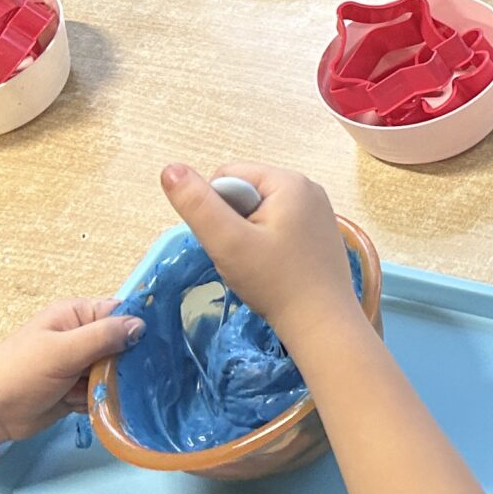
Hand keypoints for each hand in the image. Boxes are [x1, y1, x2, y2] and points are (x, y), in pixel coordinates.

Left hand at [0, 298, 144, 440]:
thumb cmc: (22, 374)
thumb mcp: (62, 351)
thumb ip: (103, 336)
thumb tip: (141, 325)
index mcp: (75, 315)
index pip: (119, 313)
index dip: (138, 327)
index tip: (157, 345)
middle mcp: (80, 336)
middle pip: (121, 345)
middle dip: (126, 363)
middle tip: (130, 378)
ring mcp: (79, 364)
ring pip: (114, 371)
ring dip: (113, 385)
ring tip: (102, 394)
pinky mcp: (77, 389)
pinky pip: (103, 392)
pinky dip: (100, 400)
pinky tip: (89, 405)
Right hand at [160, 162, 355, 343]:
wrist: (322, 324)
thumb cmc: (274, 282)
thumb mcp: (227, 242)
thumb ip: (197, 204)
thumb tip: (169, 168)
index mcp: (289, 181)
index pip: (228, 175)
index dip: (215, 209)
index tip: (228, 241)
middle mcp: (308, 188)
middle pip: (245, 193)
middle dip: (233, 223)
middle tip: (243, 257)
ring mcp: (318, 211)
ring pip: (260, 212)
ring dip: (248, 236)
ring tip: (258, 265)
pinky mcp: (320, 233)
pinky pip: (279, 226)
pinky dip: (268, 244)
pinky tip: (275, 268)